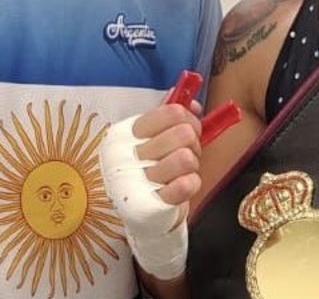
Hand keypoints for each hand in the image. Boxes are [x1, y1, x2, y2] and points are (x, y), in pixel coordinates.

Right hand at [98, 75, 204, 281]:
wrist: (139, 217)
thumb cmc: (147, 171)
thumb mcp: (151, 139)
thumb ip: (169, 117)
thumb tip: (193, 102)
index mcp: (125, 134)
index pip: (171, 112)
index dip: (190, 118)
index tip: (190, 128)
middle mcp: (126, 156)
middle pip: (183, 133)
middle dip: (193, 143)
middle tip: (187, 153)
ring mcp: (137, 182)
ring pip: (187, 157)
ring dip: (192, 165)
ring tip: (182, 171)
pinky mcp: (151, 206)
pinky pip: (186, 185)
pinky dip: (192, 183)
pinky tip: (183, 185)